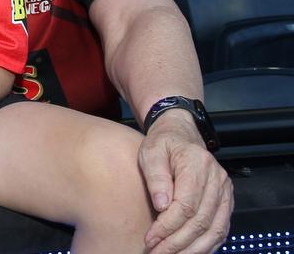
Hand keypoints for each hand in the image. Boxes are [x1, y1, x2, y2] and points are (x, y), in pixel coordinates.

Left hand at [140, 111, 232, 253]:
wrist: (181, 135)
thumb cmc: (163, 144)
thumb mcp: (151, 152)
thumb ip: (156, 177)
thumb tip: (162, 205)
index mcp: (198, 165)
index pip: (186, 206)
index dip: (167, 226)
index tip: (150, 239)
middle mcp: (217, 181)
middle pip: (201, 222)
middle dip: (177, 243)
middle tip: (157, 253)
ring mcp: (225, 192)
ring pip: (214, 230)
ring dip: (193, 249)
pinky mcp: (226, 201)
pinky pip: (221, 229)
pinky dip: (207, 245)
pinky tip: (190, 252)